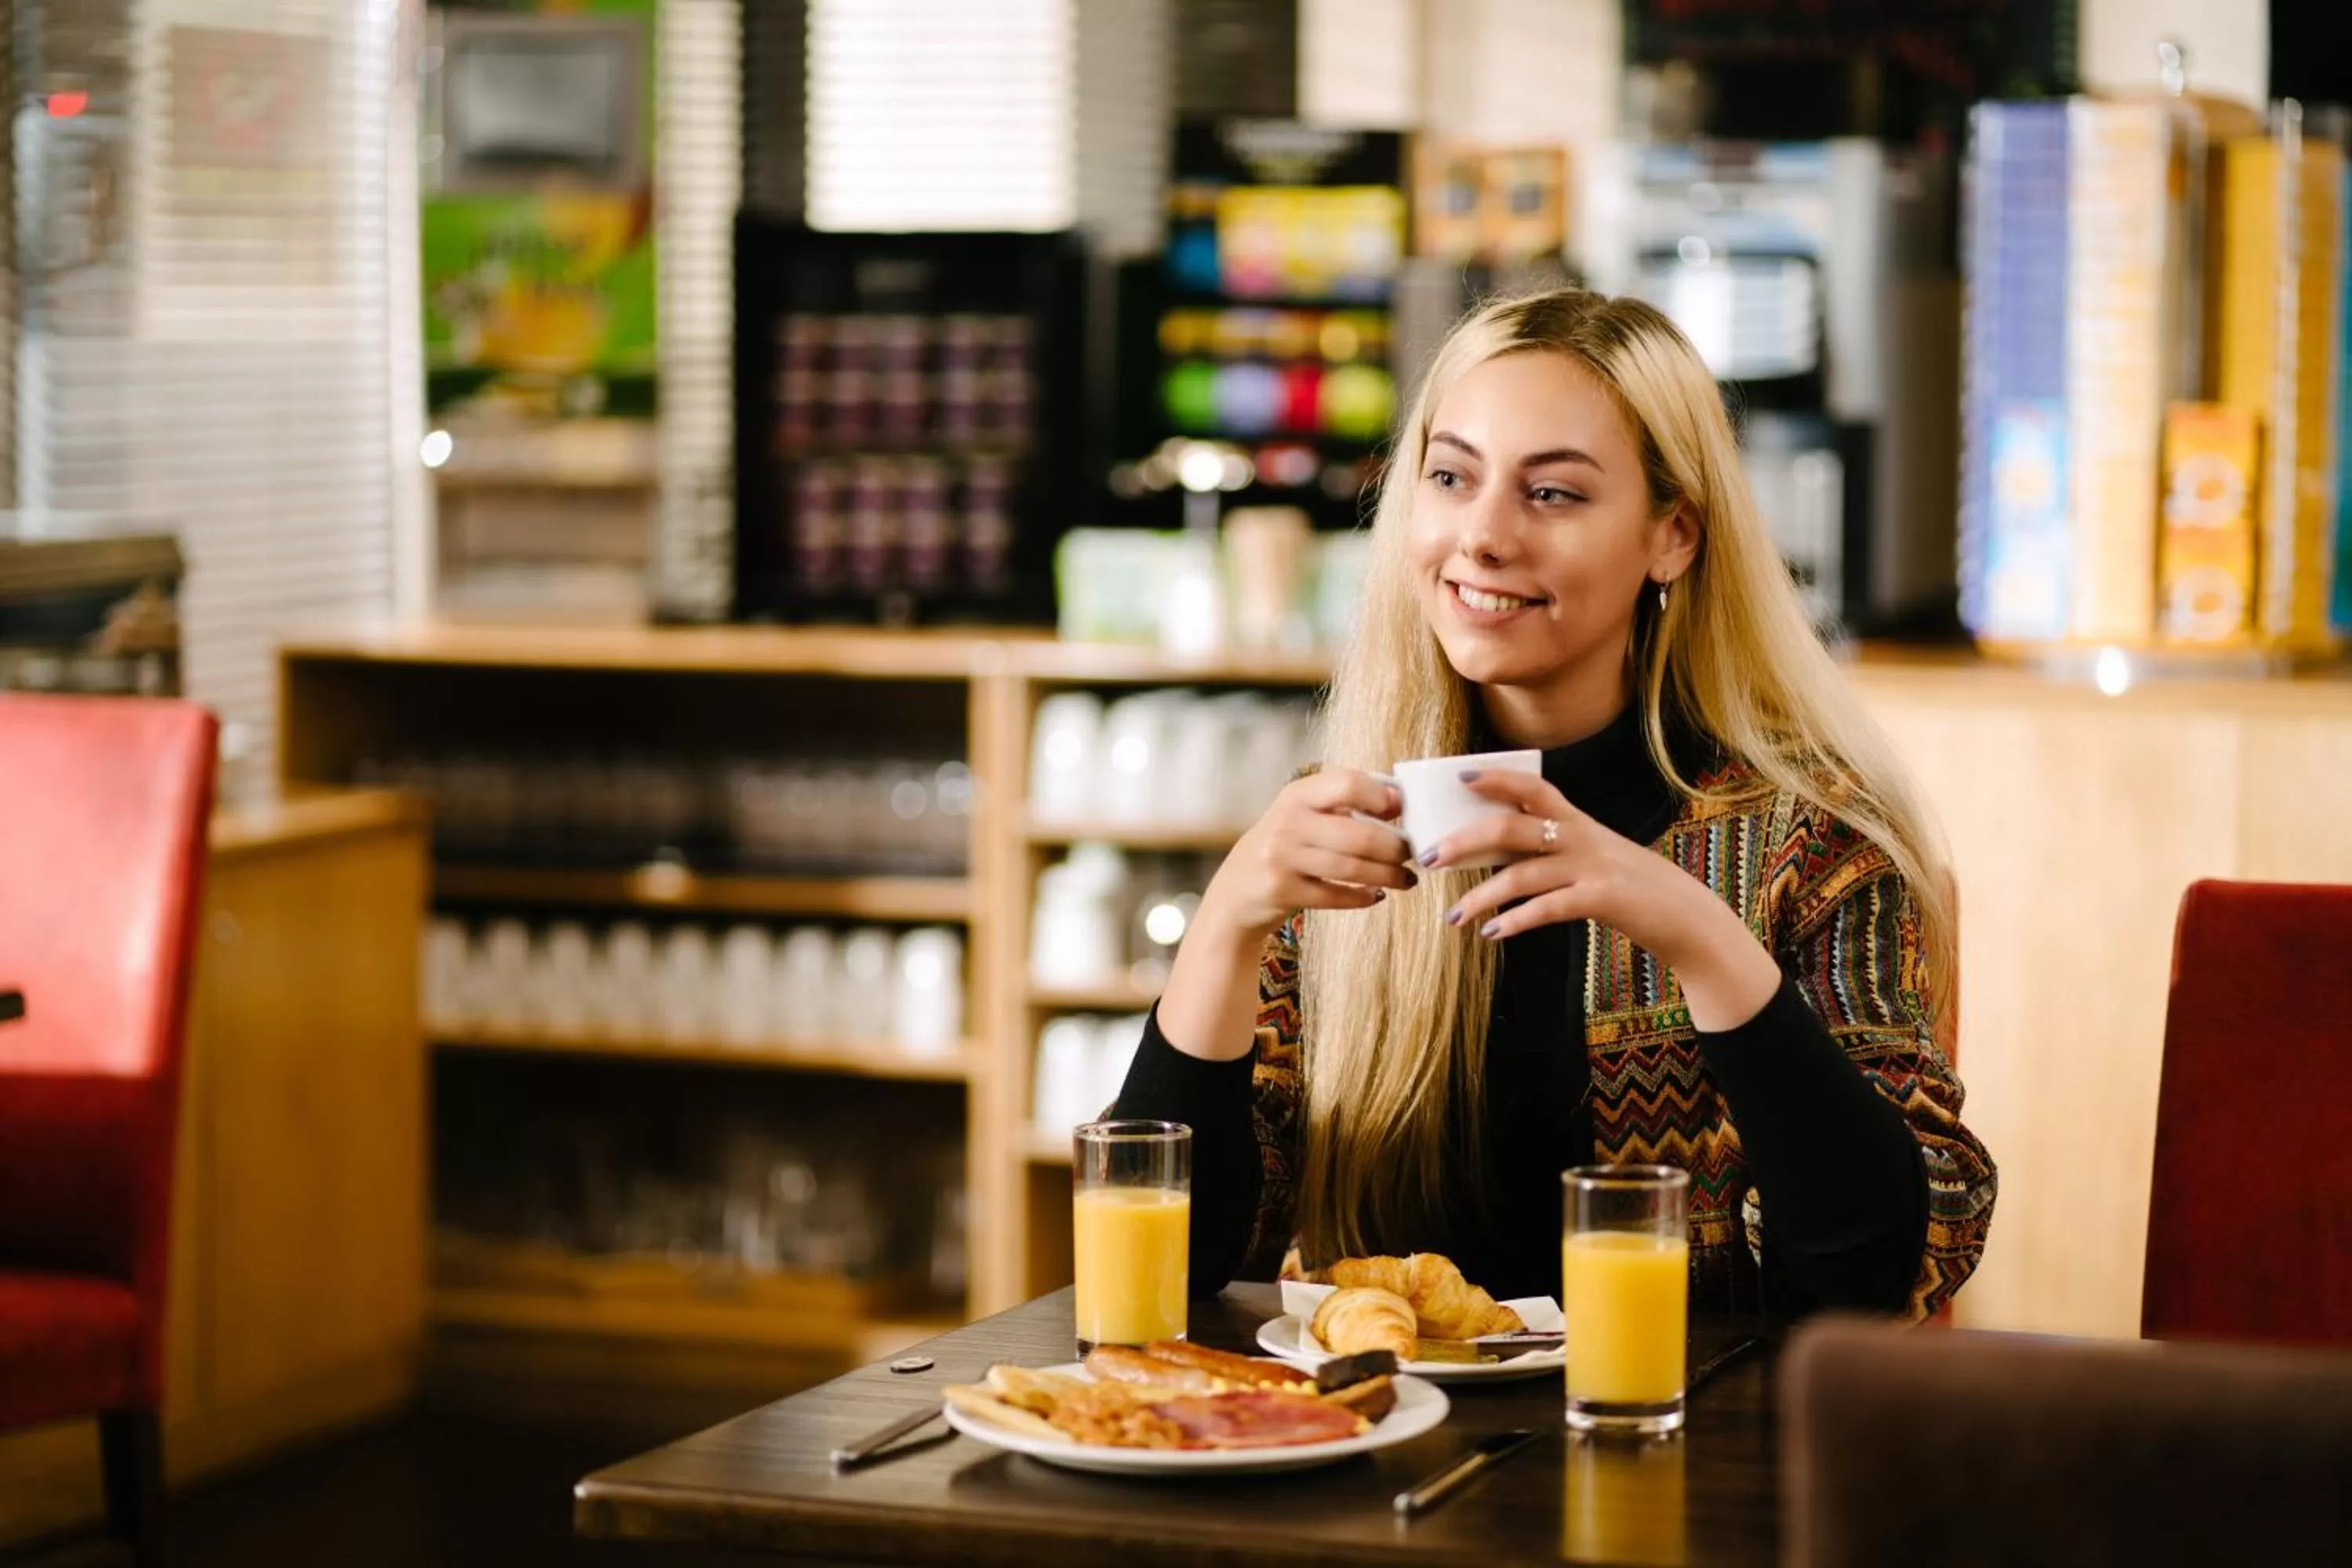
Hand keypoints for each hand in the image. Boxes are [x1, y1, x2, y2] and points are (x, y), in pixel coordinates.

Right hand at [1197, 769, 1413, 941]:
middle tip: (1412, 853)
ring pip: (1352, 868)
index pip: (1347, 783)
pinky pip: (1335, 896)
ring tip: (1406, 879)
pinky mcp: (1282, 891)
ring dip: (1388, 876)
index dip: (1381, 796)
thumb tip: (1400, 801)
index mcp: (1297, 794)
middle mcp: (1287, 822)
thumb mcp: (1303, 814)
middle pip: (1359, 834)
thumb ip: (1342, 803)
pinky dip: (1362, 897)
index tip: (1402, 809)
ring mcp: (1282, 857)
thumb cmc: (1285, 844)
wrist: (1237, 888)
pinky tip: (1377, 895)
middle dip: (1395, 848)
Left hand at [1425, 768, 1781, 1030]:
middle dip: (1464, 841)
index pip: (1532, 786)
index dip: (1496, 778)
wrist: (1684, 916)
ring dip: (1480, 896)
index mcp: (1577, 821)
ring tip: (1453, 916)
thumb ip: (1550, 849)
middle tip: (1428, 857)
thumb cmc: (1627, 887)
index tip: (1460, 777)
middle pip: (1512, 827)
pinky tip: (1491, 934)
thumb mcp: (1592, 856)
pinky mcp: (1602, 900)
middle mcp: (1582, 837)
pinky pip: (1547, 908)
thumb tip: (1489, 854)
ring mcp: (1592, 867)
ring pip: (1522, 874)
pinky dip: (1515, 921)